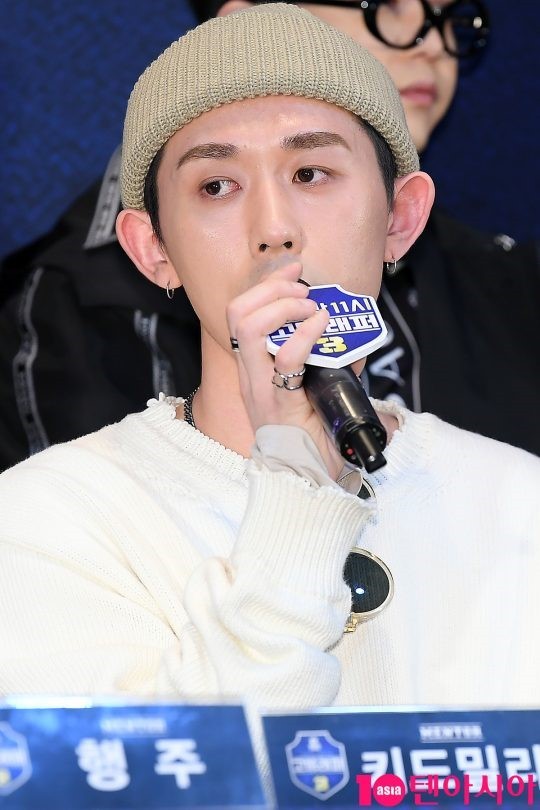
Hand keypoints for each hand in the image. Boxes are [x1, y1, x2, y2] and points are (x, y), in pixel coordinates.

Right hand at [226, 262, 343, 479]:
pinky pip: (286, 359)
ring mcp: (259, 388)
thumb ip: (328, 366)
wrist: (306, 481)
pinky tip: (322, 325)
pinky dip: (306, 333)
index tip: (296, 270)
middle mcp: (250, 375)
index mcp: (254, 368)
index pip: (241, 313)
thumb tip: (354, 341)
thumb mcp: (315, 392)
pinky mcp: (277, 403)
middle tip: (305, 291)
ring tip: (312, 309)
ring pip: (249, 327)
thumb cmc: (311, 438)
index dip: (267, 283)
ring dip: (284, 306)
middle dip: (272, 288)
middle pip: (238, 312)